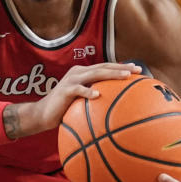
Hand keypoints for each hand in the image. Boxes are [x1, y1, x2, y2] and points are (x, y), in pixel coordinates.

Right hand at [20, 62, 139, 134]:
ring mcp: (71, 80)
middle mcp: (78, 72)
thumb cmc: (64, 111)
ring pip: (95, 73)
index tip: (138, 69)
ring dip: (111, 74)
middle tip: (137, 70)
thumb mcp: (81, 103)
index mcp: (83, 73)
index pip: (105, 67)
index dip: (121, 66)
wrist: (41, 114)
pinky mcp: (64, 90)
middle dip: (122, 67)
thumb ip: (95, 101)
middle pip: (104, 67)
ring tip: (125, 76)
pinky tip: (97, 95)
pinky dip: (88, 91)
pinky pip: (78, 90)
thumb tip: (116, 110)